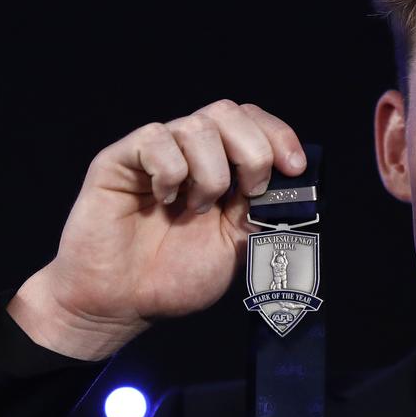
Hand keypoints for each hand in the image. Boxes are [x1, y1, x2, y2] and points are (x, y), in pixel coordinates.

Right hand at [7, 100, 305, 359]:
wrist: (122, 304)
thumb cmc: (175, 277)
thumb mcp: (236, 246)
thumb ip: (262, 212)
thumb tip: (296, 189)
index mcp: (222, 166)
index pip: (253, 122)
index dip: (278, 136)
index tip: (295, 168)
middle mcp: (190, 151)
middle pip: (228, 112)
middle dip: (252, 151)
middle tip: (247, 193)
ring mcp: (155, 151)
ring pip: (196, 126)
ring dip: (209, 173)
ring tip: (195, 208)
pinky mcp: (119, 159)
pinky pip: (155, 139)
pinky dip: (169, 172)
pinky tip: (162, 200)